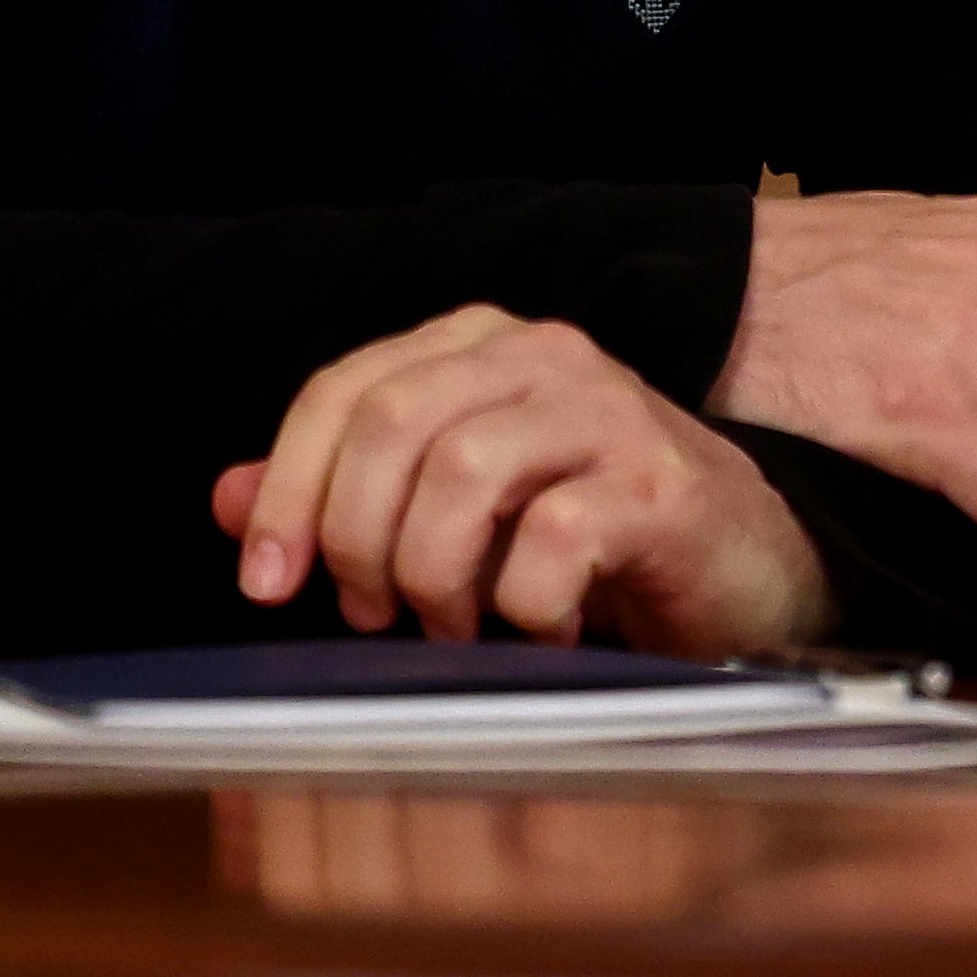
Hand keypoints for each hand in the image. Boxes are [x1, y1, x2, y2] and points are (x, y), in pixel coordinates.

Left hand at [216, 304, 825, 654]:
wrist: (749, 571)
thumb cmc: (594, 539)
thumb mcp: (457, 510)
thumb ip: (345, 496)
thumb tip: (227, 500)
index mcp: (481, 349)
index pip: (346, 390)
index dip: (284, 488)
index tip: (266, 584)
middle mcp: (544, 358)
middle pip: (392, 423)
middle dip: (355, 536)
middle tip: (373, 615)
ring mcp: (609, 414)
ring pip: (462, 474)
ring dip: (434, 576)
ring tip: (459, 625)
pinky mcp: (661, 486)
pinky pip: (549, 540)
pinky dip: (522, 607)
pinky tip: (546, 627)